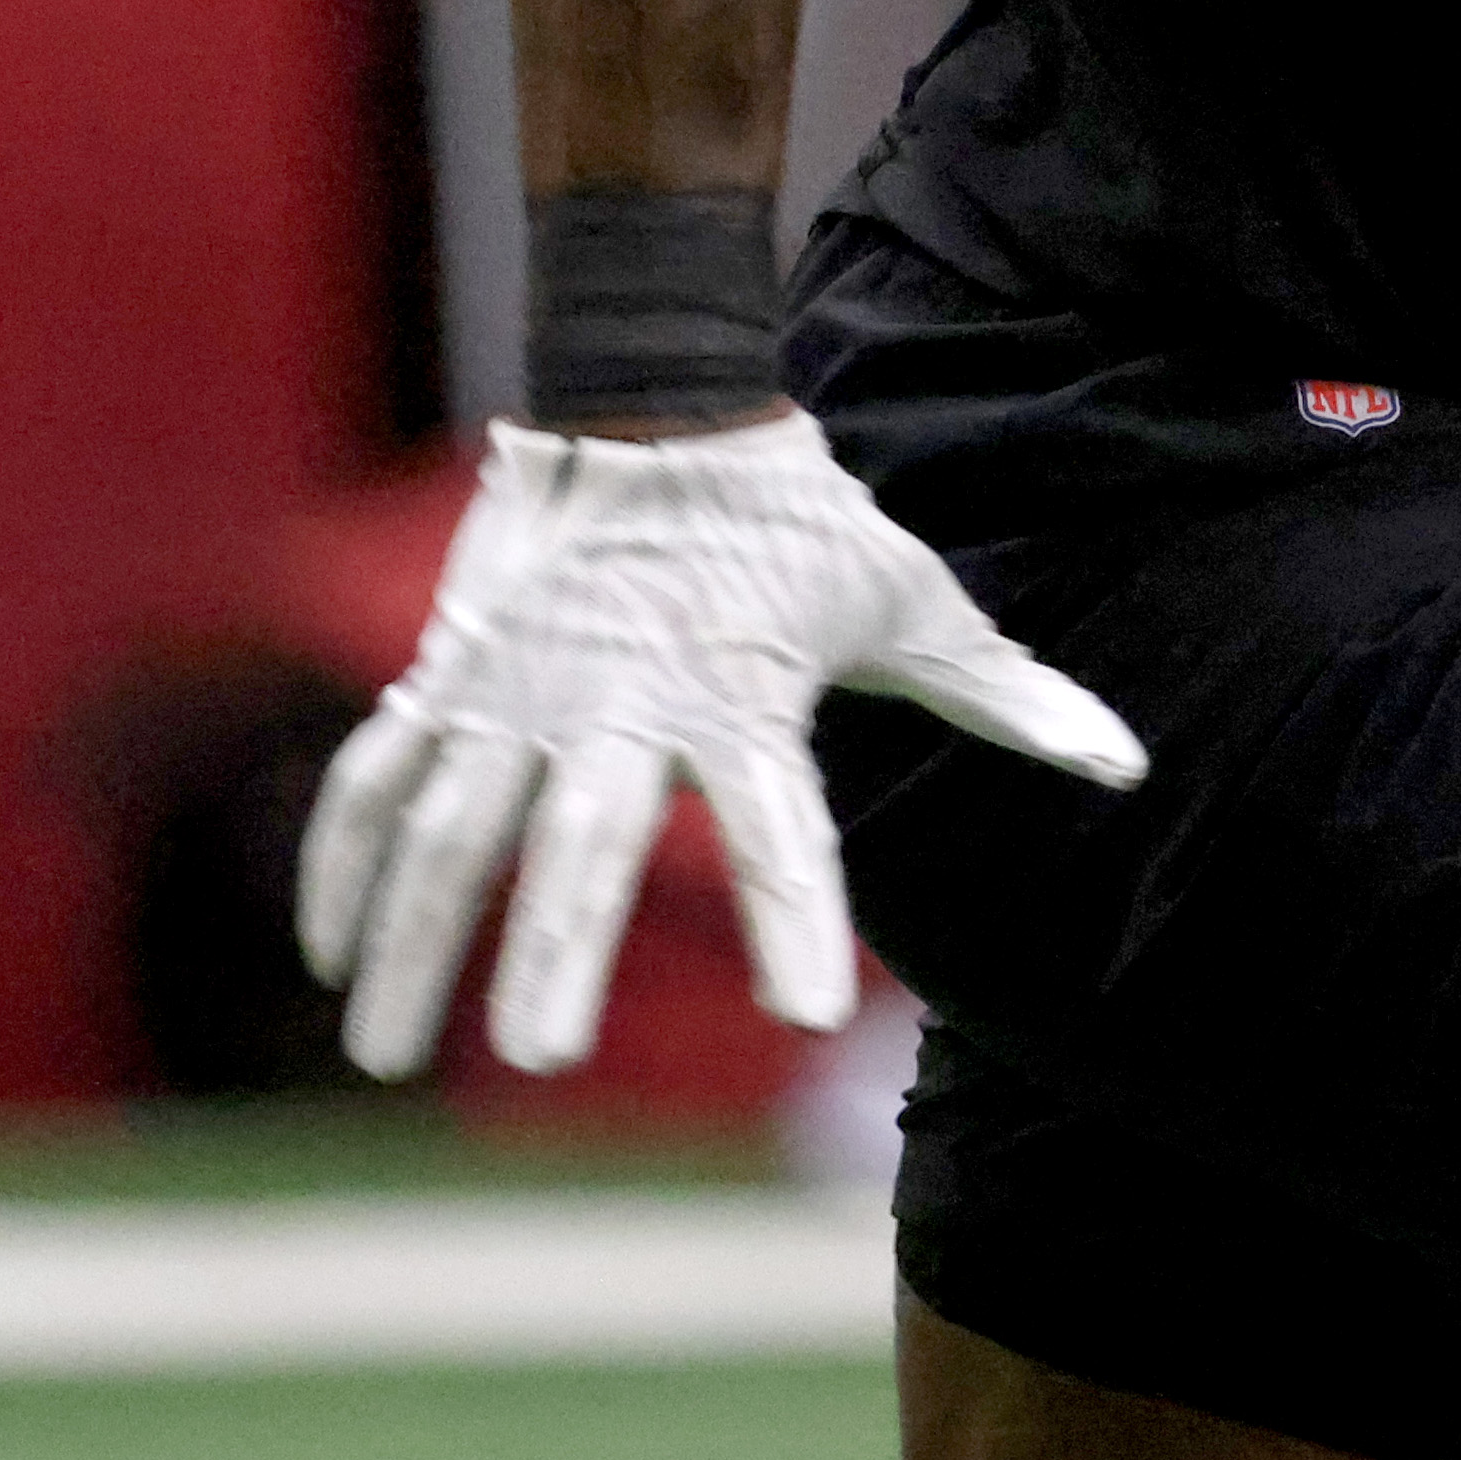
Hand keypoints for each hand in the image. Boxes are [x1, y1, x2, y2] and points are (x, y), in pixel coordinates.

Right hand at [293, 410, 1146, 1078]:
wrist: (659, 395)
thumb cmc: (803, 521)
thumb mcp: (916, 600)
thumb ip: (1009, 696)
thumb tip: (1125, 764)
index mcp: (745, 693)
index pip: (784, 827)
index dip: (798, 920)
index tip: (805, 1018)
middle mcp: (622, 697)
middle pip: (586, 844)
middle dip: (559, 955)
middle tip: (544, 1064)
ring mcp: (520, 685)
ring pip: (452, 828)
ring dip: (416, 944)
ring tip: (392, 1061)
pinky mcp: (450, 670)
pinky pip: (376, 778)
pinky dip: (344, 864)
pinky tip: (334, 954)